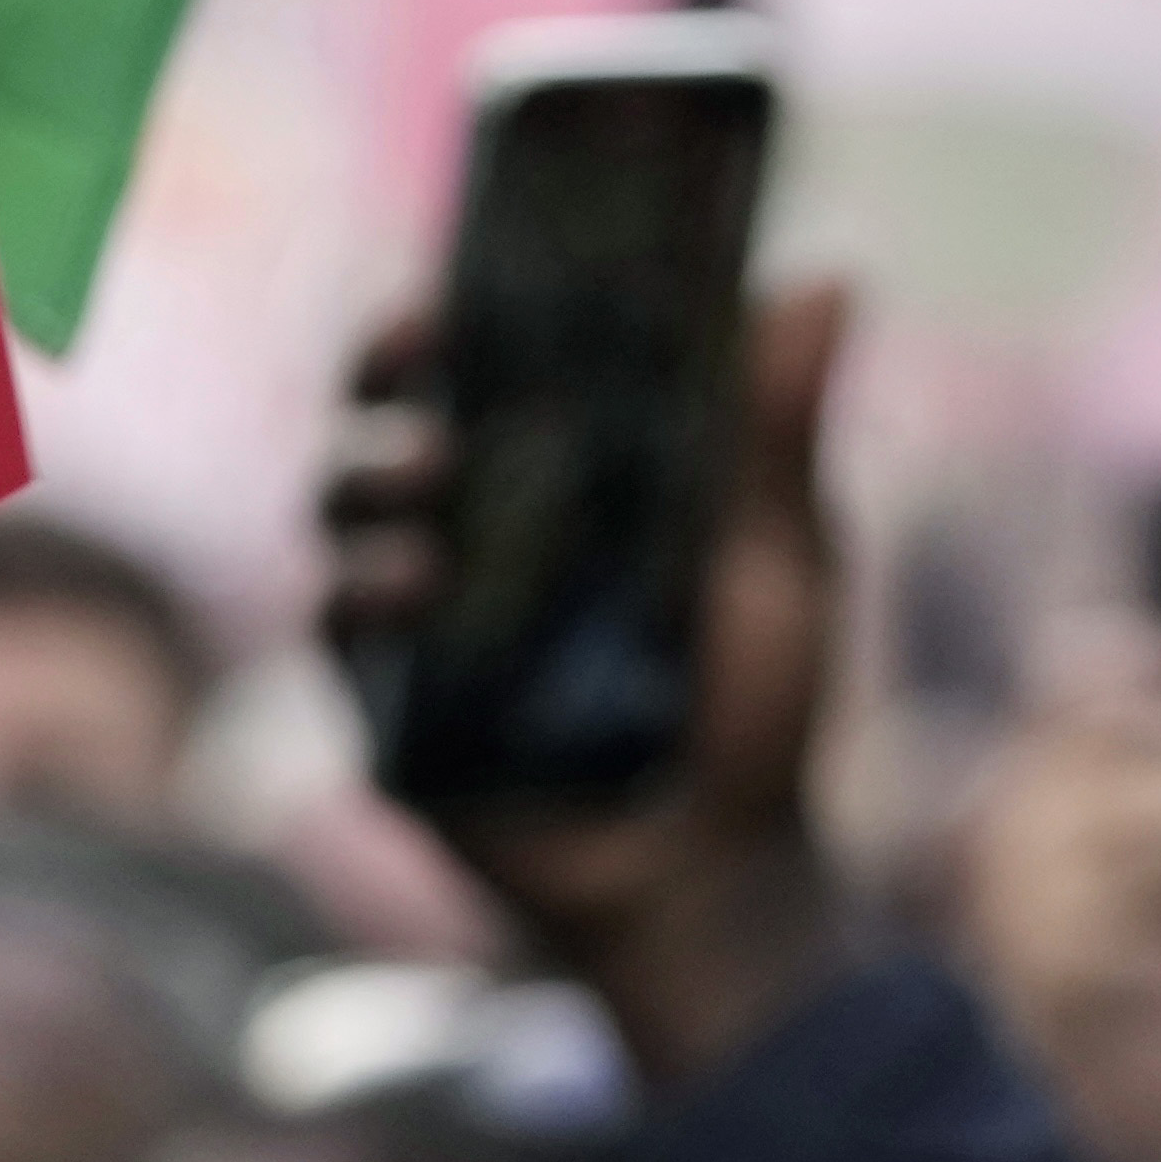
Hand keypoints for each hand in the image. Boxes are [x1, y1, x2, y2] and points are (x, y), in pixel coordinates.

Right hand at [315, 278, 852, 1087]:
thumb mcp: (781, 563)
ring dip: (370, 476)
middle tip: (410, 361)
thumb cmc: (760, 719)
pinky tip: (419, 590)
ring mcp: (421, 620)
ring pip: (340, 506)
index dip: (452, 317)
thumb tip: (827, 280)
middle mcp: (475, 533)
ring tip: (431, 484)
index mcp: (561, 482)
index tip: (456, 284)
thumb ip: (778, 431)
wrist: (717, 881)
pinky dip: (362, 592)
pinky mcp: (387, 705)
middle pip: (385, 412)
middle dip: (378, 371)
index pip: (481, 367)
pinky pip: (333, 626)